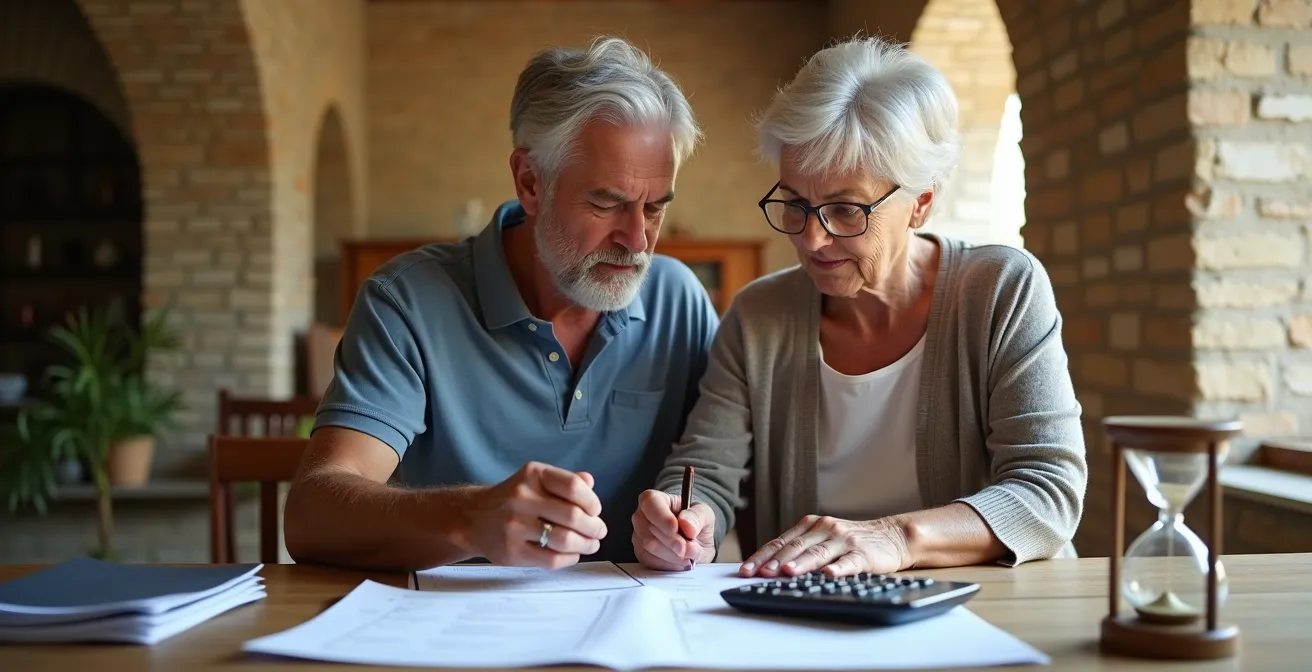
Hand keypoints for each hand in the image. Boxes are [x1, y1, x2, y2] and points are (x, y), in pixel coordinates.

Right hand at [465, 461, 606, 568]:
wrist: (473, 518)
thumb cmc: (512, 498)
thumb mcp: (535, 480)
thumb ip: (564, 480)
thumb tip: (590, 481)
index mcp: (532, 475)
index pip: (573, 487)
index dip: (592, 501)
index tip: (596, 510)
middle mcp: (521, 497)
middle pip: (573, 515)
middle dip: (594, 527)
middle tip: (599, 531)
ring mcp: (515, 526)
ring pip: (564, 540)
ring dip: (586, 544)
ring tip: (591, 544)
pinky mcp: (512, 552)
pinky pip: (552, 559)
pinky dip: (570, 558)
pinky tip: (573, 554)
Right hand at [631, 489, 715, 569]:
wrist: (696, 544)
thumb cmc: (696, 523)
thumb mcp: (705, 514)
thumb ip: (697, 516)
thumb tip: (687, 524)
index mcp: (655, 499)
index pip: (650, 503)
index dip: (662, 517)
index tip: (677, 529)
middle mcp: (642, 516)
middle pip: (650, 529)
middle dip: (674, 541)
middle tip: (693, 547)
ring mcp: (639, 536)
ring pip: (651, 547)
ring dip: (675, 554)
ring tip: (691, 553)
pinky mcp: (642, 555)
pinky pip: (652, 562)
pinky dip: (671, 564)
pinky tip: (682, 561)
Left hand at [740, 515, 909, 577]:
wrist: (891, 536)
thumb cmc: (850, 542)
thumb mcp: (822, 539)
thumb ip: (799, 549)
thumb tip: (767, 567)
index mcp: (811, 526)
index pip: (780, 542)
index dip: (762, 556)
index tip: (745, 570)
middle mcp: (825, 529)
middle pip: (795, 547)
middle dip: (775, 561)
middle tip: (760, 574)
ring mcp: (843, 540)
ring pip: (818, 553)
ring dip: (800, 563)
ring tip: (786, 572)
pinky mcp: (862, 553)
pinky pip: (848, 562)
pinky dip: (838, 568)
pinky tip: (829, 574)